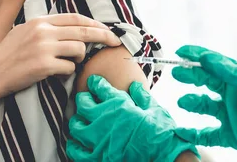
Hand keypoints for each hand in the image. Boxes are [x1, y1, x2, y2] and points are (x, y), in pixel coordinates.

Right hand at [0, 14, 120, 97]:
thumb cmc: (8, 56)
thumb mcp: (25, 32)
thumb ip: (46, 28)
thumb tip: (72, 28)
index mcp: (40, 21)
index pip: (75, 17)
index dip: (95, 23)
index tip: (107, 30)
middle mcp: (43, 31)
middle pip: (83, 31)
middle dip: (103, 36)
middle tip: (116, 42)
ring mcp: (43, 47)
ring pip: (79, 49)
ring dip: (79, 59)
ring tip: (66, 64)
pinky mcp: (43, 65)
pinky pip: (69, 67)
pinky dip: (67, 72)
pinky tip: (55, 74)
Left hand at [66, 75, 198, 161]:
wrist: (162, 155)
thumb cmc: (160, 131)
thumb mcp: (154, 108)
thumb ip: (141, 96)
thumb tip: (134, 85)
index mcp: (119, 104)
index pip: (100, 88)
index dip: (95, 83)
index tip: (93, 82)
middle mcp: (104, 119)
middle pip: (83, 104)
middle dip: (82, 99)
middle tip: (84, 99)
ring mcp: (99, 139)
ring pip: (76, 126)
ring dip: (76, 121)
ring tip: (78, 121)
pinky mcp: (98, 157)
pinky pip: (78, 151)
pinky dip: (74, 146)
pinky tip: (75, 143)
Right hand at [173, 45, 236, 161]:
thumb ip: (233, 73)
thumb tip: (208, 57)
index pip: (215, 63)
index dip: (197, 55)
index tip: (180, 51)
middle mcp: (234, 95)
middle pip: (206, 82)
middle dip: (190, 77)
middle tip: (175, 74)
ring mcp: (232, 115)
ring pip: (204, 106)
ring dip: (192, 103)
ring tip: (182, 102)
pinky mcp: (233, 136)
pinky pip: (208, 133)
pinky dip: (194, 133)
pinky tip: (182, 133)